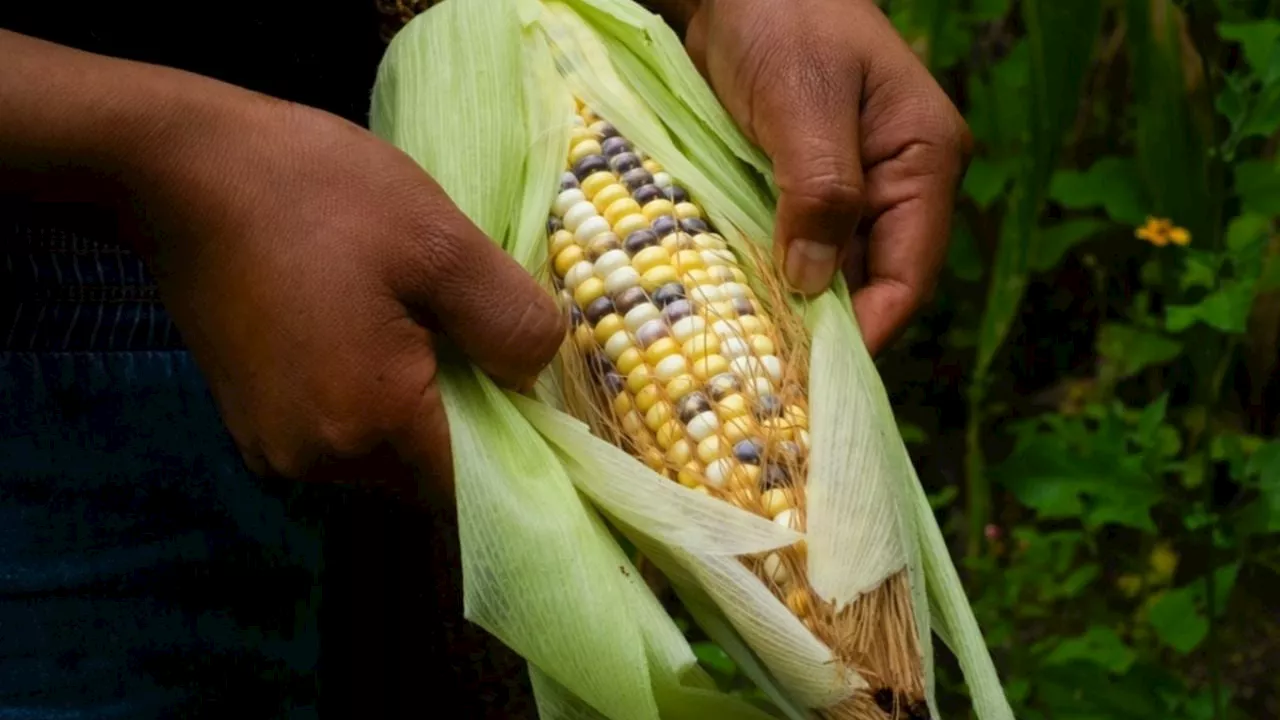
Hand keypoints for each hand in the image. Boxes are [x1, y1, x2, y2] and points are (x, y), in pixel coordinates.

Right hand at [127, 86, 564, 497]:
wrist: (179, 168)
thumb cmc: (316, 192)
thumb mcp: (440, 240)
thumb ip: (508, 321)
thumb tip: (537, 375)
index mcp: (370, 423)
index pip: (477, 481)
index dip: (519, 441)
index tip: (532, 387)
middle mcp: (318, 462)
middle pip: (429, 472)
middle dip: (468, 418)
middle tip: (475, 335)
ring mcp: (275, 448)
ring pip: (386, 455)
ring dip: (418, 407)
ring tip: (419, 324)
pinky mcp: (253, 424)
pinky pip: (342, 434)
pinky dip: (373, 399)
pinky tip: (372, 331)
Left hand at [680, 0, 971, 354]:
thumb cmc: (783, 21)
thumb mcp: (802, 103)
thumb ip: (819, 192)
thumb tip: (814, 286)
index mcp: (924, 159)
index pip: (909, 272)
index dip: (868, 331)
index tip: (814, 374)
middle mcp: (897, 184)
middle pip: (871, 283)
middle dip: (825, 329)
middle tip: (770, 377)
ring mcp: (851, 188)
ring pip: (830, 272)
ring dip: (791, 307)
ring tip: (746, 354)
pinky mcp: (804, 188)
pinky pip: (795, 248)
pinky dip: (768, 277)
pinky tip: (734, 306)